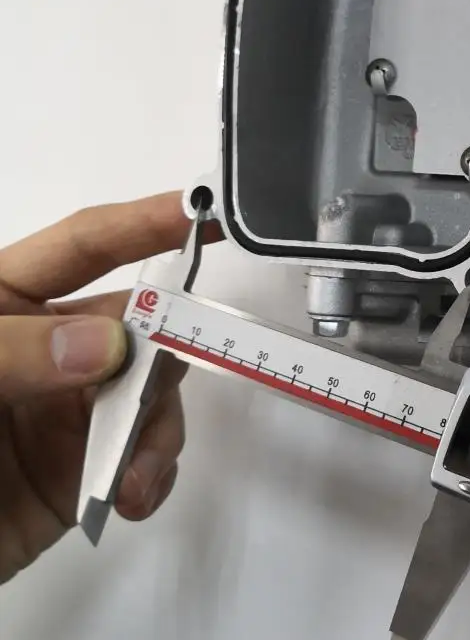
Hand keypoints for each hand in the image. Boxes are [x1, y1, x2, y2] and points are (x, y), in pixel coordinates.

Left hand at [0, 192, 197, 583]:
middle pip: (140, 323)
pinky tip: (130, 497)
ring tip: (132, 478)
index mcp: (8, 301)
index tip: (209, 212)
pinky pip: (146, 454)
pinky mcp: (85, 468)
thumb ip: (15, 353)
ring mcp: (72, 406)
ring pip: (155, 391)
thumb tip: (110, 345)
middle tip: (170, 378)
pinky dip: (152, 473)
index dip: (147, 222)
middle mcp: (52, 344)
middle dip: (169, 349)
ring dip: (158, 430)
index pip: (86, 246)